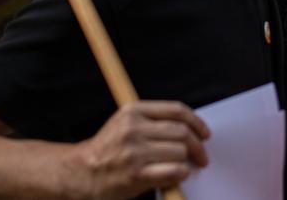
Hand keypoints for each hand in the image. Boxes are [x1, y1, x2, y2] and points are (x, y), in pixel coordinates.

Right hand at [72, 101, 209, 199]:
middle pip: (181, 132)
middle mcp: (133, 129)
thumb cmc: (108, 150)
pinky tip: (177, 175)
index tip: (205, 133)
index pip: (176, 110)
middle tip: (202, 156)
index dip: (196, 122)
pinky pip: (174, 171)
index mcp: (133, 111)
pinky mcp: (136, 174)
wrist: (82, 173)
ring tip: (183, 167)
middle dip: (197, 146)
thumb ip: (153, 121)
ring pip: (180, 152)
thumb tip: (190, 129)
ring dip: (186, 162)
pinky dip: (181, 174)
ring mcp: (134, 152)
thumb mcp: (125, 123)